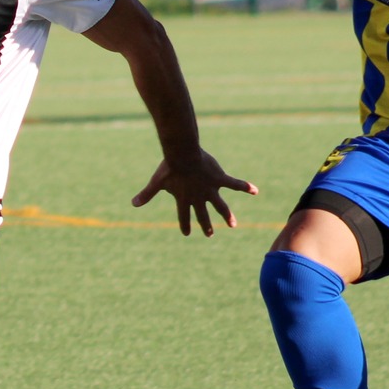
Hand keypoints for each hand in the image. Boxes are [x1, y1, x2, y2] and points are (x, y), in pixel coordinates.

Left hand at [132, 150, 258, 236]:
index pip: (183, 216)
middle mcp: (198, 198)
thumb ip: (147, 194)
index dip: (185, 225)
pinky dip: (245, 187)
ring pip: (220, 206)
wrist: (183, 154)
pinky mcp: (220, 179)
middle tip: (209, 234)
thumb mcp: (157, 182)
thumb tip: (133, 204)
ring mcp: (211, 189)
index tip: (187, 232)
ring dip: (226, 216)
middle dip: (206, 225)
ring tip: (233, 225)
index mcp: (183, 199)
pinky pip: (235, 184)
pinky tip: (255, 191)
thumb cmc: (169, 168)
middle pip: (203, 215)